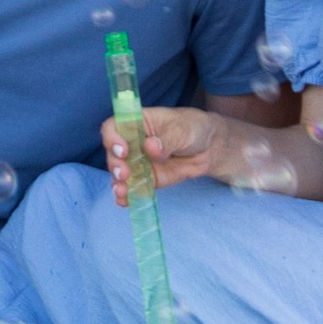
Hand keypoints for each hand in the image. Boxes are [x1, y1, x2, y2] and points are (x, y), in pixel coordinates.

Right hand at [103, 100, 221, 198]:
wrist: (210, 148)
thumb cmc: (192, 128)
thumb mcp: (182, 129)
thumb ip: (167, 139)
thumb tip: (150, 148)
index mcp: (136, 122)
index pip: (114, 127)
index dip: (113, 138)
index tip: (123, 150)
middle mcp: (132, 142)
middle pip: (113, 153)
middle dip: (116, 165)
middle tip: (125, 173)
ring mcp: (138, 162)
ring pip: (120, 173)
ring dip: (118, 183)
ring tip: (122, 191)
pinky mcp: (147, 179)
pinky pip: (134, 187)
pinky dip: (128, 195)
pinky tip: (125, 200)